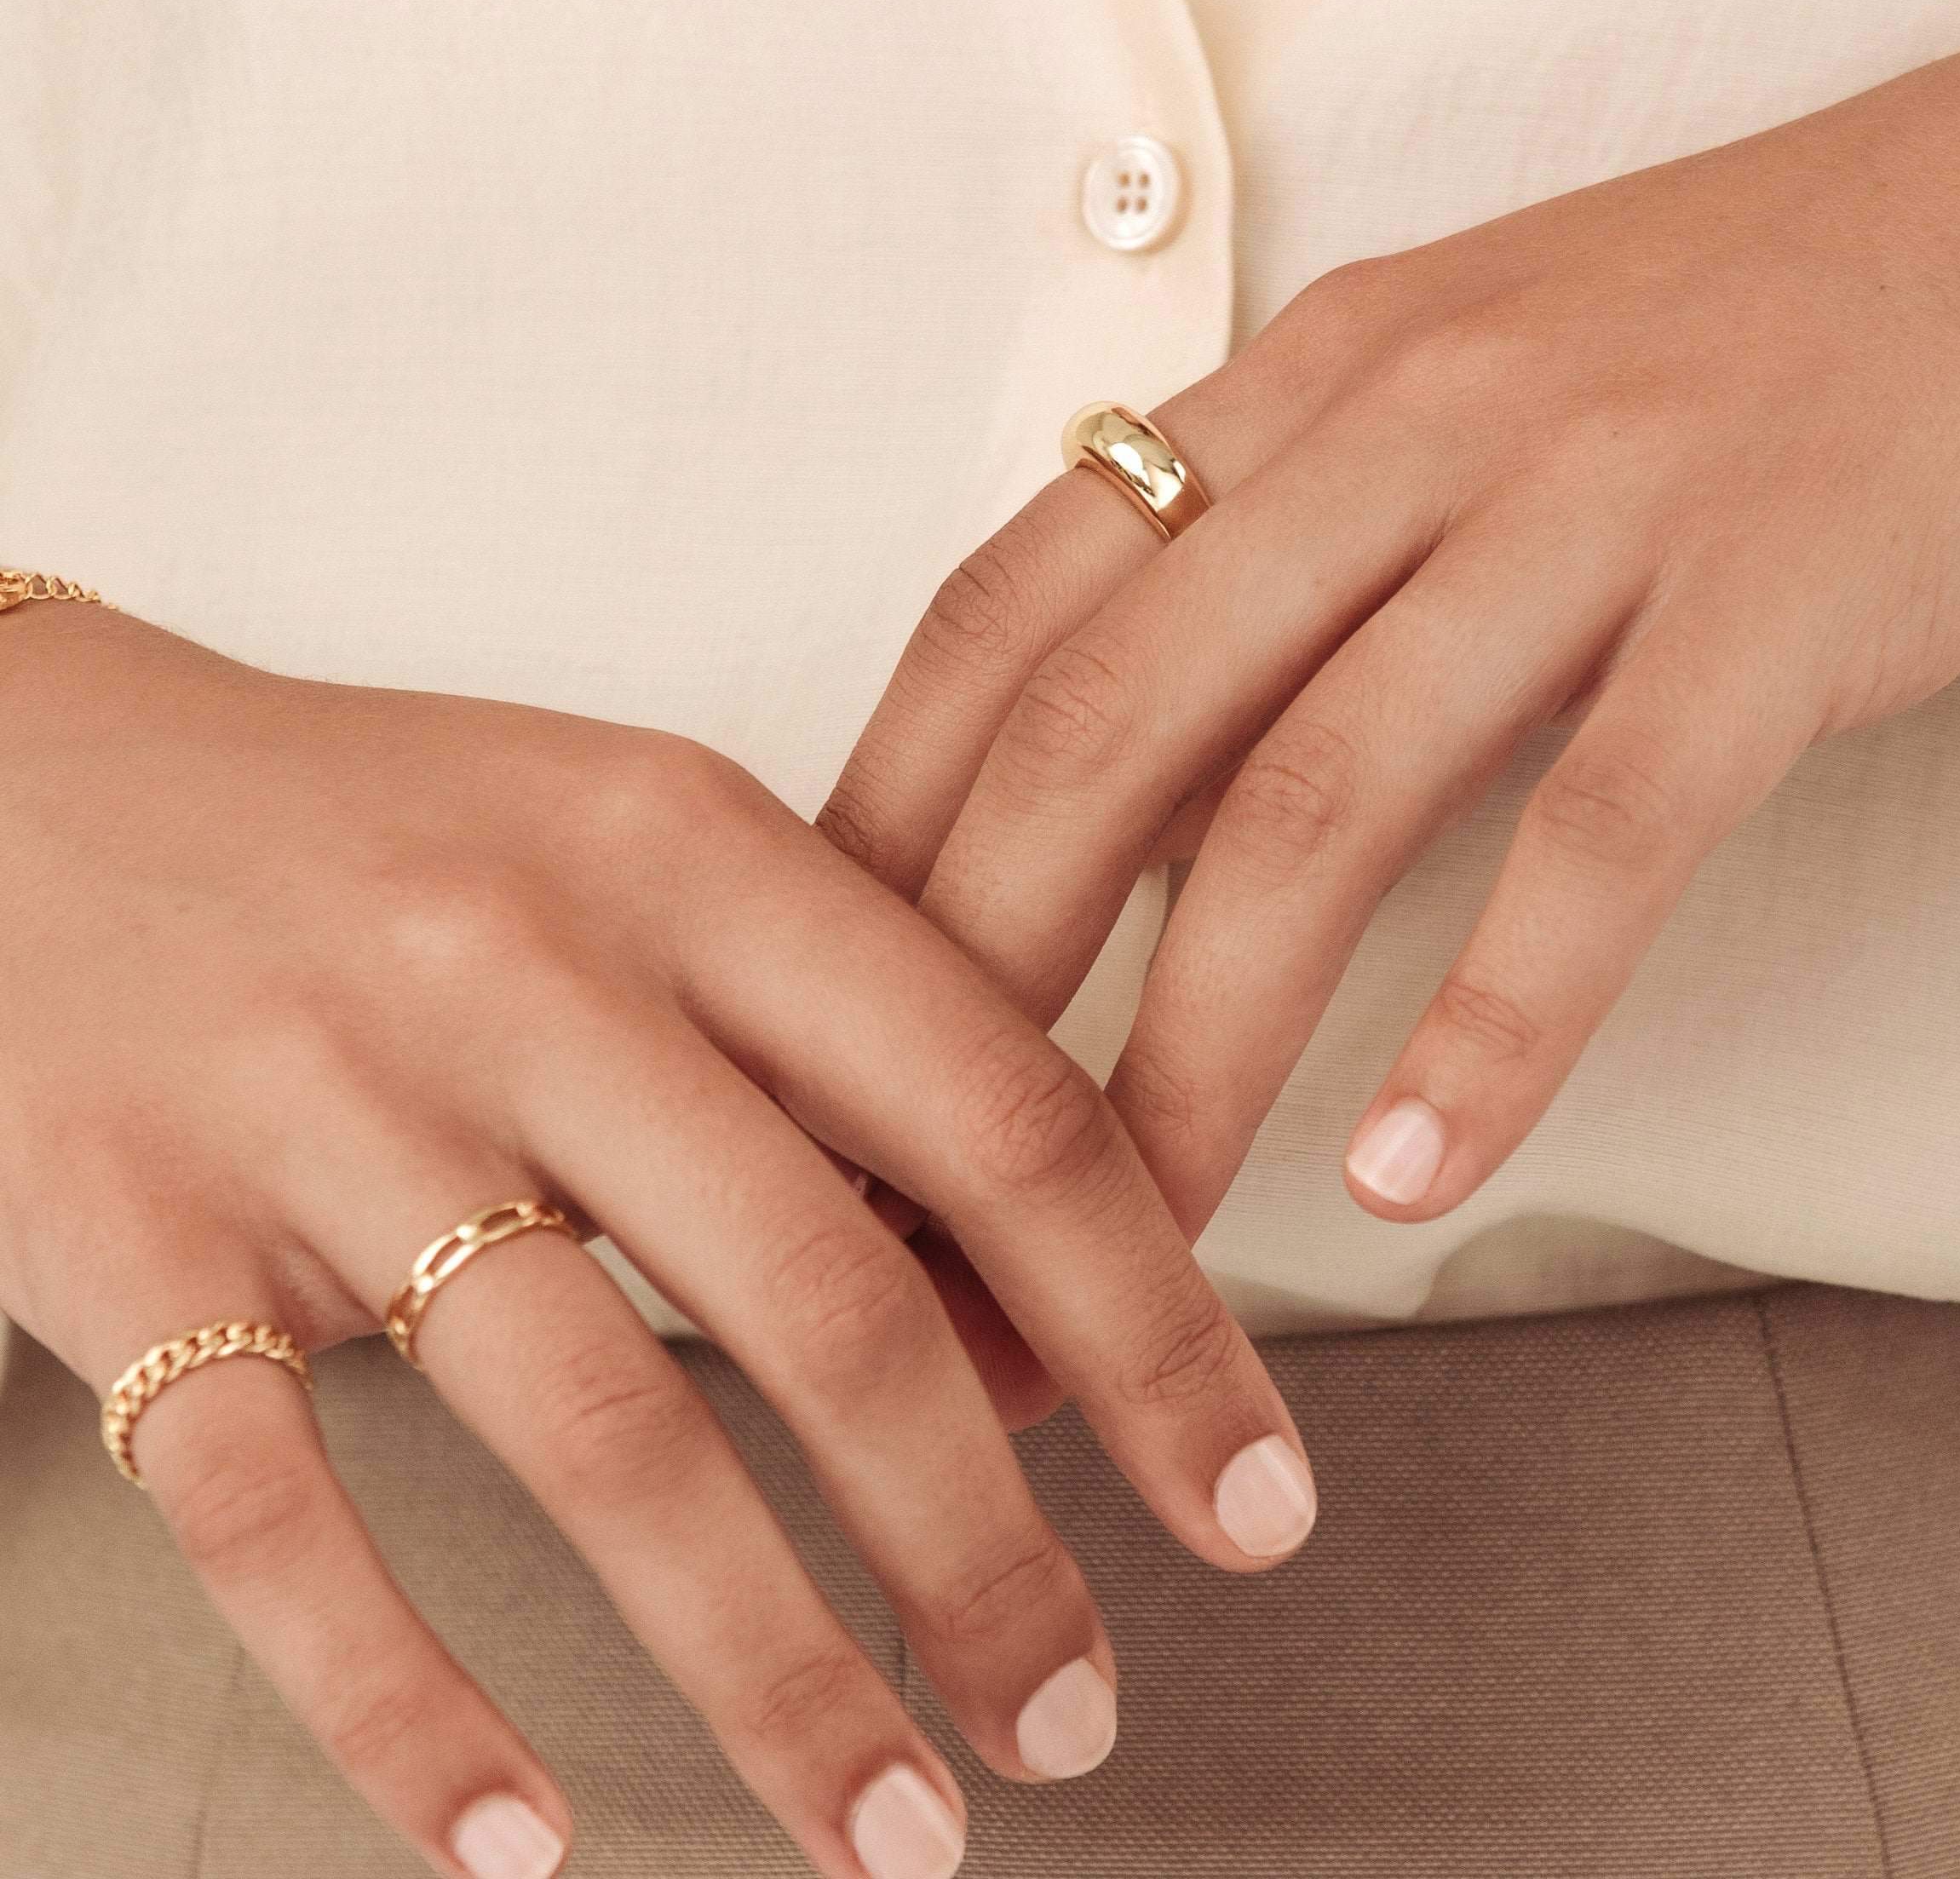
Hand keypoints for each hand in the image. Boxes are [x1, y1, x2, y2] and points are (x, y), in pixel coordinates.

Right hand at [0, 605, 1315, 1878]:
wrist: (37, 779)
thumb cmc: (397, 833)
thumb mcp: (643, 848)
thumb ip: (831, 1029)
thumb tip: (1031, 1295)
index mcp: (695, 849)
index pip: (998, 1106)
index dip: (1153, 1324)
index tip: (1247, 1497)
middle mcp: (531, 965)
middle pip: (826, 1303)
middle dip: (982, 1548)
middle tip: (1075, 1716)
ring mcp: (322, 1105)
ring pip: (598, 1440)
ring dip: (770, 1671)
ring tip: (891, 1824)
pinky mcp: (122, 1239)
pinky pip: (281, 1516)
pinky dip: (409, 1706)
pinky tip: (524, 1843)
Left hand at [829, 0, 1959, 1241]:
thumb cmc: (1793, 316)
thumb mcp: (1499, 381)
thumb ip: (1318, 538)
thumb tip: (1155, 778)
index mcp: (1318, 365)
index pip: (1006, 609)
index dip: (878, 828)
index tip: (812, 1018)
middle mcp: (1411, 411)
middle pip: (1098, 726)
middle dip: (965, 992)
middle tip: (896, 1206)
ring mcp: (1595, 492)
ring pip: (1311, 803)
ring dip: (1190, 1063)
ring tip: (1119, 1263)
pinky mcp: (1783, 586)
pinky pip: (1600, 834)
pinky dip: (1497, 1024)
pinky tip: (1414, 1178)